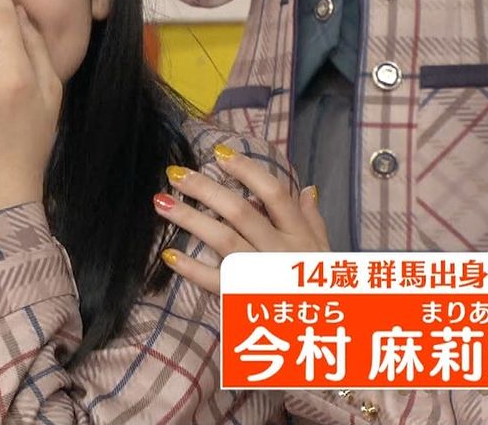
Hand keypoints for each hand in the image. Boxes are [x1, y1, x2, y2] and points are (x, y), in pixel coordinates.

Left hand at [154, 144, 328, 293]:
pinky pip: (214, 281)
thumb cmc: (323, 290)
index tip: (219, 154)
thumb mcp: (326, 253)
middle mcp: (281, 252)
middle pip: (240, 211)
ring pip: (223, 240)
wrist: (325, 333)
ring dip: (190, 219)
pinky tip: (168, 255)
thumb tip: (308, 188)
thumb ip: (314, 220)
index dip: (246, 170)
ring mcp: (262, 276)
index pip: (274, 193)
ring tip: (161, 202)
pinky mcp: (245, 301)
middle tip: (175, 173)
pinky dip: (190, 268)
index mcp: (300, 235)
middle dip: (205, 189)